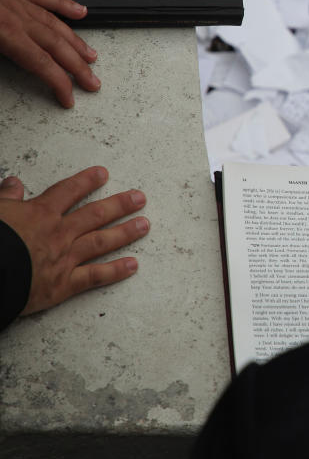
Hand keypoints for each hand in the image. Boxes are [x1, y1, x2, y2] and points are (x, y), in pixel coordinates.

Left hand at [0, 0, 99, 107]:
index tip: (69, 99)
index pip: (41, 63)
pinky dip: (64, 5)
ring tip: (92, 57)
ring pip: (55, 24)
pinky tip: (81, 13)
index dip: (58, 83)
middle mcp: (16, 16)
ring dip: (76, 42)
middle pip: (56, 46)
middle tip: (93, 83)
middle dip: (77, 67)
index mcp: (3, 32)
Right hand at [0, 167, 148, 314]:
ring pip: (101, 241)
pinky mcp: (63, 284)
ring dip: (125, 232)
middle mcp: (58, 233)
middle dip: (119, 204)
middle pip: (95, 214)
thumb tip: (12, 183)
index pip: (68, 191)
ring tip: (144, 225)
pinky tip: (133, 265)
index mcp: (39, 213)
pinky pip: (95, 276)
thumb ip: (5, 198)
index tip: (103, 174)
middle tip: (140, 198)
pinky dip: (115, 271)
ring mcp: (64, 258)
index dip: (86, 181)